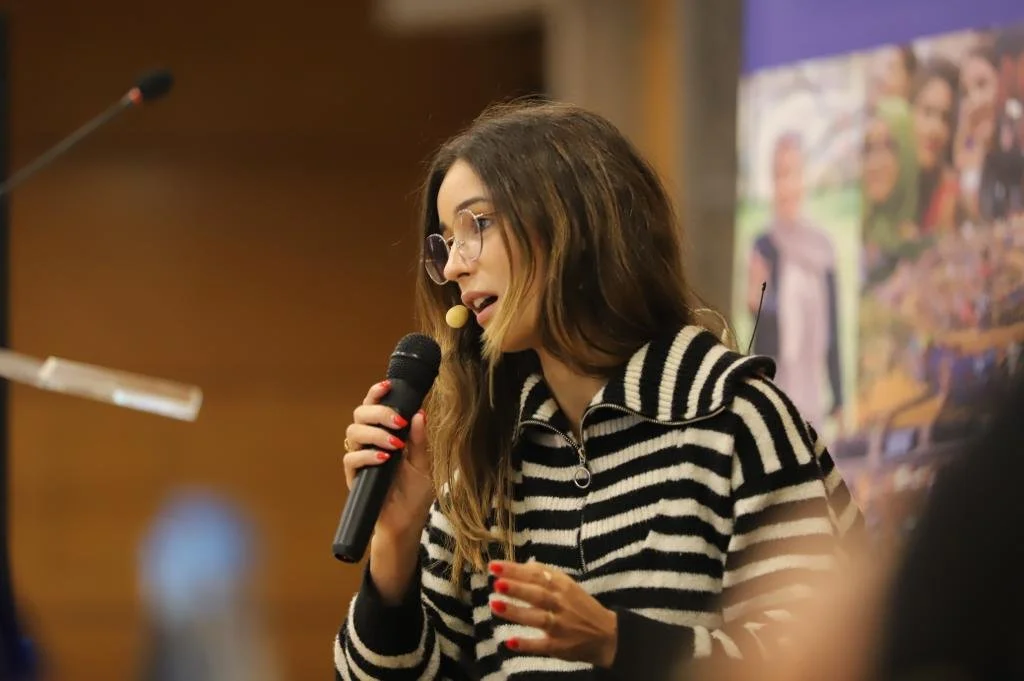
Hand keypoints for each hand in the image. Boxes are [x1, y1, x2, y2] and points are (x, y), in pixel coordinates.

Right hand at [342, 379, 434, 539]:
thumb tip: (420, 412)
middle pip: (360, 414)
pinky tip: (384, 459)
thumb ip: (420, 440)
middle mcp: (370, 442)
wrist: (407, 521)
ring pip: (353, 433)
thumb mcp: (424, 463)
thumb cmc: (415, 492)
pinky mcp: (354, 477)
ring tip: (395, 444)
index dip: (377, 393)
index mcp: (386, 433)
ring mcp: (361, 458)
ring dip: (375, 434)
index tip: (388, 385)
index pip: (375, 406)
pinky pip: (351, 459)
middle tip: (399, 422)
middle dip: (379, 412)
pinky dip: (367, 456)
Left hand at [487, 560, 617, 667]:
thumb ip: (545, 575)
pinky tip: (510, 642)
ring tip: (495, 605)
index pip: (536, 575)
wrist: (606, 635)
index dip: (515, 570)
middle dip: (517, 588)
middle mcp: (561, 604)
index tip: (494, 566)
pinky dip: (527, 644)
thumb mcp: (568, 585)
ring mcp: (561, 626)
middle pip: (537, 594)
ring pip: (537, 618)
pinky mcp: (560, 646)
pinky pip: (541, 645)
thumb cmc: (581, 606)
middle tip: (496, 583)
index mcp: (562, 586)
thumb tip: (523, 565)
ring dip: (516, 612)